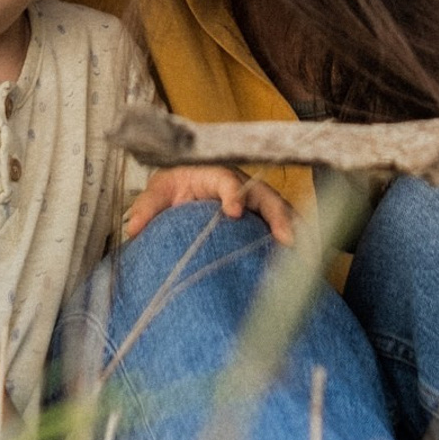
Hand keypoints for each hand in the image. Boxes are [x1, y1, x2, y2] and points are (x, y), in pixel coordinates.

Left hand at [124, 165, 296, 245]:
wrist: (189, 183)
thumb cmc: (178, 184)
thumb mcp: (160, 190)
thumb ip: (148, 207)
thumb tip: (133, 228)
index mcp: (216, 175)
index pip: (228, 180)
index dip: (233, 194)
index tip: (233, 213)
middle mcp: (243, 186)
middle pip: (266, 197)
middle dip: (278, 216)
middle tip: (286, 239)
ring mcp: (257, 202)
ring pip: (281, 212)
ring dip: (294, 231)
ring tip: (304, 257)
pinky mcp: (263, 218)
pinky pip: (284, 227)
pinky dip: (297, 242)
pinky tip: (305, 264)